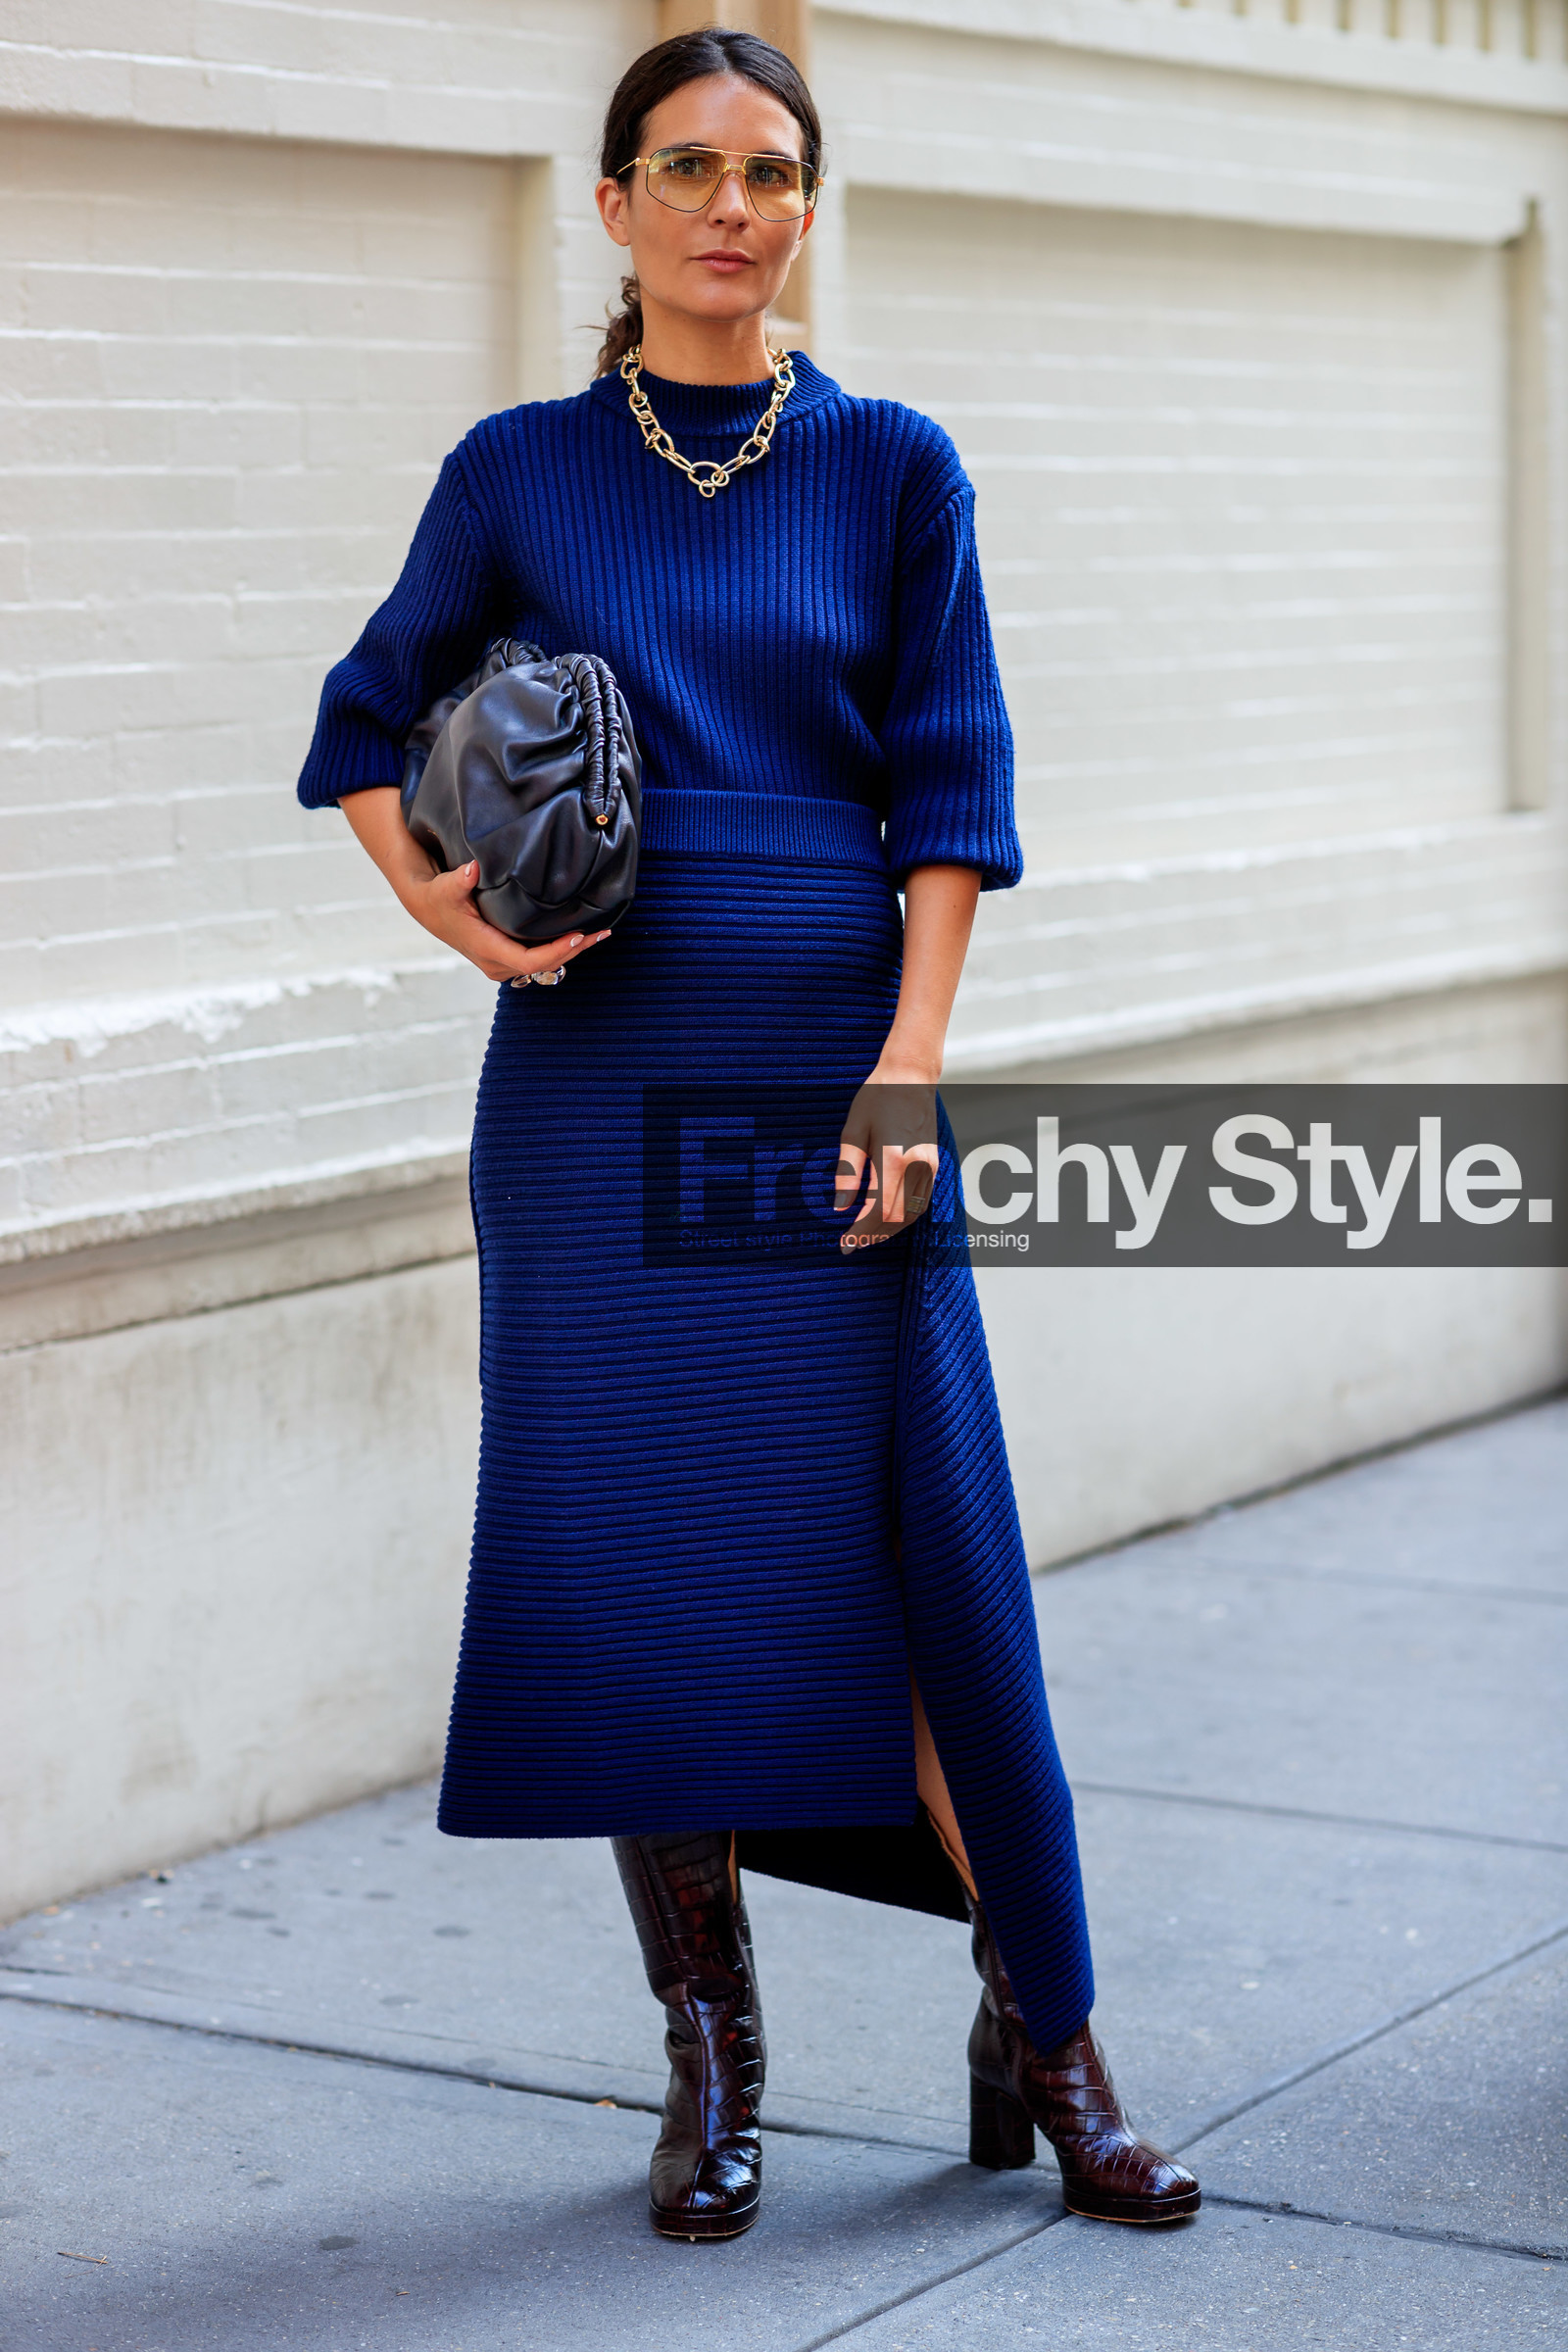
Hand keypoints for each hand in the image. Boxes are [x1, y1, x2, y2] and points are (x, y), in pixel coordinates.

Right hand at [336, 789, 612, 984]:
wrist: (428, 907)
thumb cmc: (438, 896)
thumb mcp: (445, 887)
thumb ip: (458, 880)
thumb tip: (470, 869)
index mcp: (486, 948)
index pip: (529, 960)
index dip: (556, 951)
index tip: (578, 935)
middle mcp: (496, 964)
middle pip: (544, 966)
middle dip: (574, 951)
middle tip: (602, 933)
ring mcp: (502, 964)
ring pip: (544, 966)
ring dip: (571, 952)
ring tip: (599, 934)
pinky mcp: (506, 958)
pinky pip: (539, 960)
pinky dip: (560, 950)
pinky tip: (579, 936)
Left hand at [835, 1073, 939, 1250]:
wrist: (911, 1075)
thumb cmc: (878, 1097)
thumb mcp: (853, 1132)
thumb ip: (848, 1172)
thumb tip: (840, 1208)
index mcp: (894, 1159)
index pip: (879, 1211)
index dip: (861, 1232)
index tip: (844, 1244)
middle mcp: (917, 1167)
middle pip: (897, 1219)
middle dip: (873, 1235)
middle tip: (851, 1244)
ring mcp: (930, 1166)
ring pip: (912, 1214)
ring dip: (889, 1229)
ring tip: (865, 1234)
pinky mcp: (934, 1164)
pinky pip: (921, 1201)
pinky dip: (903, 1216)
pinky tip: (886, 1216)